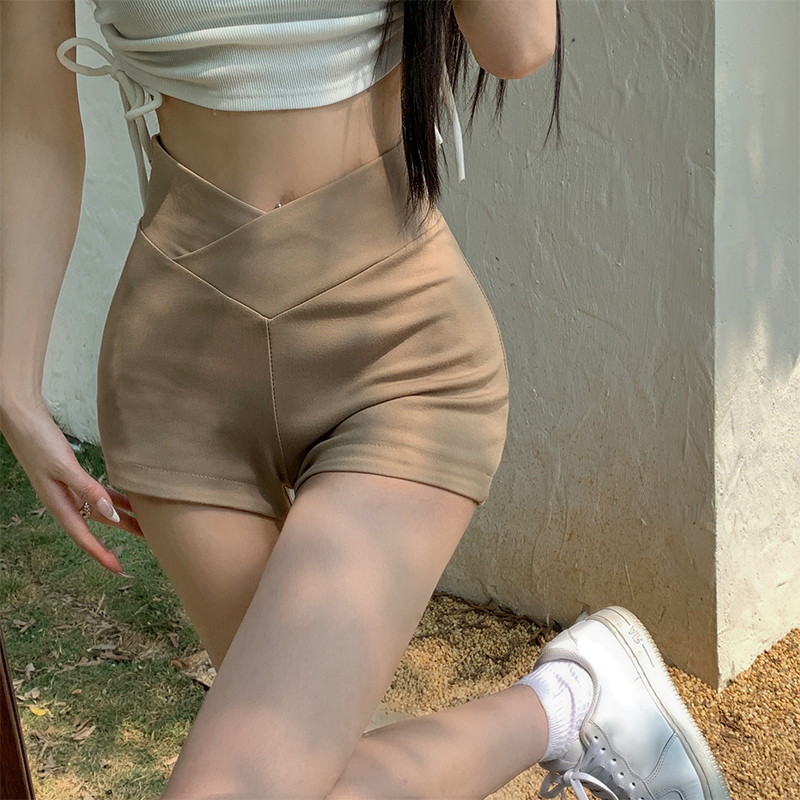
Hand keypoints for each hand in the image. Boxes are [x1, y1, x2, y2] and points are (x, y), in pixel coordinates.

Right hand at [1, 397, 143, 575]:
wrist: (23, 419)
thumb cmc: (38, 442)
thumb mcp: (63, 467)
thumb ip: (87, 490)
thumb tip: (110, 514)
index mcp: (59, 504)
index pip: (83, 537)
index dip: (101, 555)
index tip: (118, 569)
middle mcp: (66, 500)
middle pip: (99, 526)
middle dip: (123, 536)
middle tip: (149, 546)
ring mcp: (71, 489)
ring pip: (103, 509)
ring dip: (125, 517)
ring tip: (149, 525)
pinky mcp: (76, 475)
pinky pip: (101, 492)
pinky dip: (117, 497)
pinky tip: (133, 500)